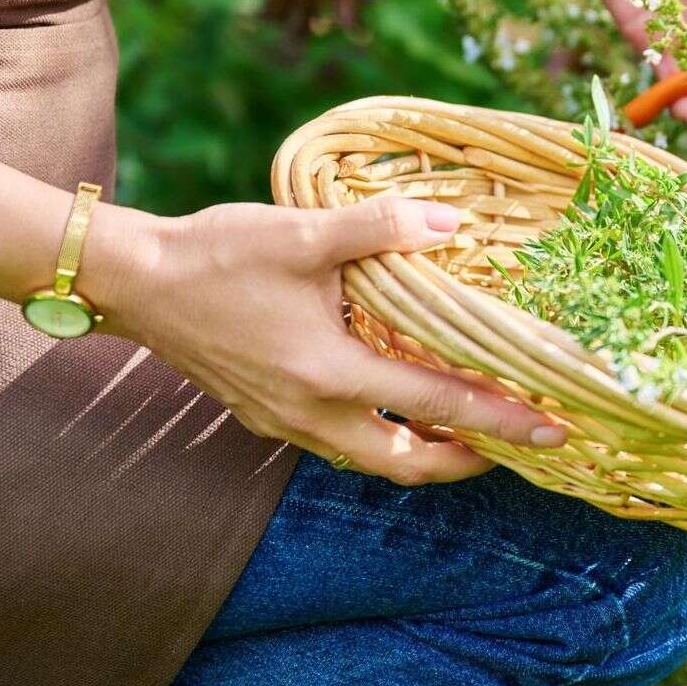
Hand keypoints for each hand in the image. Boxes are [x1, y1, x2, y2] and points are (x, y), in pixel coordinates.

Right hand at [95, 197, 564, 483]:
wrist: (134, 281)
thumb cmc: (217, 254)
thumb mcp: (302, 233)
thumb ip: (379, 228)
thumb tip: (449, 223)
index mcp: (330, 373)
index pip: (438, 407)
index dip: (501, 419)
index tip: (552, 429)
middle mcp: (310, 412)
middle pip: (407, 462)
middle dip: (466, 462)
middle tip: (514, 442)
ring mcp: (284, 420)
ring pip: (370, 459)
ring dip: (421, 453)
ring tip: (464, 431)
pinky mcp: (264, 413)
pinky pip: (338, 443)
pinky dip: (379, 436)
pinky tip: (392, 404)